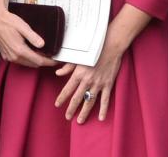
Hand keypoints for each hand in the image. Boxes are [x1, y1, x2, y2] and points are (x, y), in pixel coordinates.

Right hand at [0, 1, 57, 68]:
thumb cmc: (8, 21)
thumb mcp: (23, 27)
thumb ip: (33, 37)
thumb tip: (42, 45)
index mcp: (19, 50)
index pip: (39, 61)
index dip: (49, 62)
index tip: (56, 61)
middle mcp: (14, 56)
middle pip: (33, 64)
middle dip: (43, 62)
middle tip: (51, 56)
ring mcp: (9, 57)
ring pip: (26, 63)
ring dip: (34, 61)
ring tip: (41, 54)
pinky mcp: (5, 55)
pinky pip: (19, 61)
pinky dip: (26, 59)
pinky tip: (29, 52)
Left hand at [54, 3, 147, 122]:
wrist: (110, 47)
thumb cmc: (93, 50)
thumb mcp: (77, 57)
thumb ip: (67, 66)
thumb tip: (57, 73)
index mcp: (78, 74)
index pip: (67, 89)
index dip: (61, 98)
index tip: (57, 105)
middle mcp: (87, 81)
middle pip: (77, 98)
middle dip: (71, 109)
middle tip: (67, 117)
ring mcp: (98, 84)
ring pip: (90, 102)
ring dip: (84, 112)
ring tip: (80, 120)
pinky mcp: (108, 85)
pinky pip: (105, 100)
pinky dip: (103, 110)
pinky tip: (101, 118)